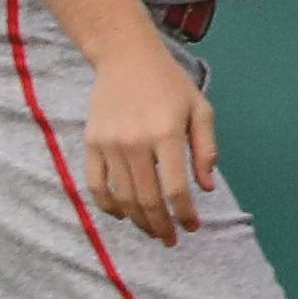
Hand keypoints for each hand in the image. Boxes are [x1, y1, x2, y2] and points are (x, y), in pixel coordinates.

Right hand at [82, 42, 218, 243]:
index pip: (175, 188)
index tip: (193, 226)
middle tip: (171, 239)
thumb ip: (206, 150)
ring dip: (137, 220)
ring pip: (122, 197)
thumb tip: (207, 188)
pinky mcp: (91, 144)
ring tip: (152, 231)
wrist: (126, 59)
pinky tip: (122, 216)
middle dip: (161, 225)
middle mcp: (135, 143)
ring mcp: (109, 145)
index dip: (185, 214)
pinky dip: (107, 205)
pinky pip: (96, 184)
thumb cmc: (170, 85)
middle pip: (146, 199)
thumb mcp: (200, 110)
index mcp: (166, 135)